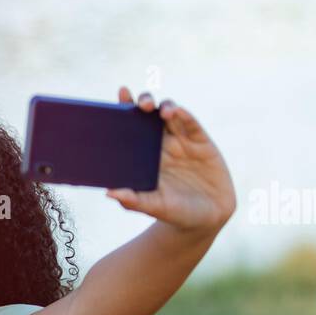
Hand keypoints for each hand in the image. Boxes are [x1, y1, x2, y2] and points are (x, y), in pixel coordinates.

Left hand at [106, 87, 235, 232]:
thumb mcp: (154, 207)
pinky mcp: (202, 143)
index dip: (125, 110)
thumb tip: (109, 193)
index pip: (132, 128)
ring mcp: (182, 141)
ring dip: (165, 107)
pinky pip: (192, 124)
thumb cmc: (175, 212)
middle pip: (150, 115)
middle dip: (144, 103)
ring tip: (160, 111)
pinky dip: (184, 115)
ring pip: (171, 114)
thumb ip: (134, 200)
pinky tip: (176, 112)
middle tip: (139, 103)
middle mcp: (162, 144)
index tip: (120, 95)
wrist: (206, 219)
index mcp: (144, 156)